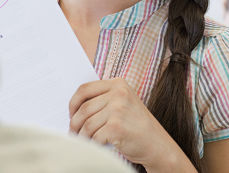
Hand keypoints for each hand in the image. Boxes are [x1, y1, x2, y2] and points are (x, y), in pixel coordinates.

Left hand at [69, 78, 192, 170]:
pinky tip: (98, 144)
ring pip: (86, 124)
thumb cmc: (137, 125)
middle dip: (75, 123)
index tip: (72, 114)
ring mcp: (118, 109)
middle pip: (83, 108)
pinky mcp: (116, 126)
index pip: (84, 89)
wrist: (157, 144)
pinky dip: (93, 143)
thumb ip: (104, 99)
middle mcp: (118, 93)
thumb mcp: (123, 102)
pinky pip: (94, 136)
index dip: (73, 103)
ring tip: (86, 140)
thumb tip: (75, 108)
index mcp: (118, 84)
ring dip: (83, 136)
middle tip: (74, 132)